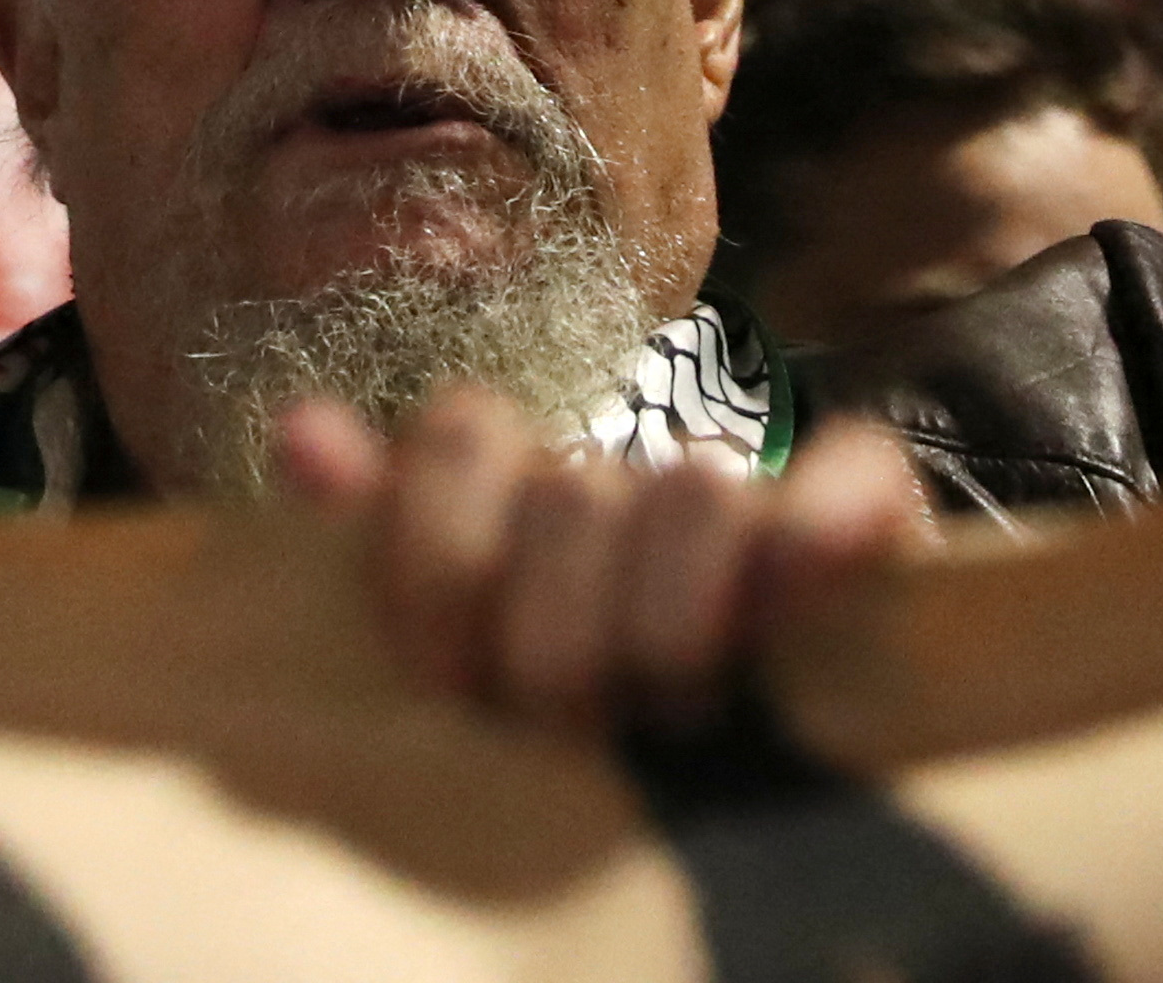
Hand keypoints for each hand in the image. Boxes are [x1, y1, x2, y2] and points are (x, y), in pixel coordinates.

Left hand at [270, 389, 924, 735]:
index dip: (444, 561)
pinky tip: (801, 575)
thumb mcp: (455, 652)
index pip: (459, 437)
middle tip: (571, 727)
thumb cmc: (560, 708)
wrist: (751, 730)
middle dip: (558, 638)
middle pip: (565, 492)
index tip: (455, 683)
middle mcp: (616, 476)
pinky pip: (850, 471)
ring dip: (674, 619)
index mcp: (506, 492)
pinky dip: (825, 520)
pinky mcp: (858, 511)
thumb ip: (376, 544)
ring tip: (671, 718)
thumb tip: (304, 432)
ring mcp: (737, 494)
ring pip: (693, 489)